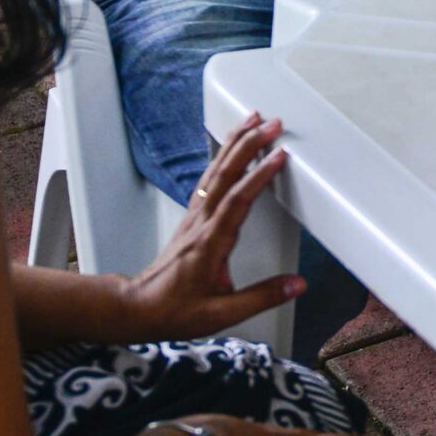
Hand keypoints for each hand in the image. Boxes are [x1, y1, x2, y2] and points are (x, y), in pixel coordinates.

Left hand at [117, 115, 303, 340]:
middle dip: (249, 144)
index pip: (238, 201)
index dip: (259, 175)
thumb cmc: (174, 311)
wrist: (138, 308)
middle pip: (225, 174)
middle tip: (272, 123)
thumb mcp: (221, 314)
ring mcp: (194, 217)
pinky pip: (209, 178)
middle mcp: (201, 223)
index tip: (279, 155)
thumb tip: (296, 285)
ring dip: (235, 143)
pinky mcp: (192, 217)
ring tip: (253, 120)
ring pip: (215, 170)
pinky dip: (223, 157)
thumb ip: (262, 297)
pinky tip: (230, 149)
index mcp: (210, 243)